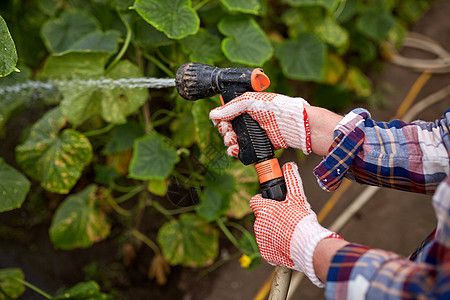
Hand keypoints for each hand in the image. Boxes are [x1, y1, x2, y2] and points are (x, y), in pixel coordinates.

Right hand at [209, 92, 310, 156]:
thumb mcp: (250, 101)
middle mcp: (249, 119)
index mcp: (247, 106)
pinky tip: (234, 150)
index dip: (221, 118)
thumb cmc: (277, 108)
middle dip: (224, 131)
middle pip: (228, 127)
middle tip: (227, 132)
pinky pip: (242, 149)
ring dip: (228, 141)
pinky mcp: (258, 145)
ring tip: (232, 142)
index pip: (228, 112)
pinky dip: (235, 151)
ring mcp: (254, 133)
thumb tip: (213, 114)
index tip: (220, 122)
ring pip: (233, 139)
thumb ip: (231, 107)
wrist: (293, 126)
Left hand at [250, 162, 338, 286]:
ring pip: (265, 231)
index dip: (264, 201)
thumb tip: (289, 165)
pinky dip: (276, 245)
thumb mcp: (298, 197)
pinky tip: (287, 243)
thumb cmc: (302, 221)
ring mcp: (261, 239)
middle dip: (272, 217)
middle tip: (287, 219)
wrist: (308, 246)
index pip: (255, 201)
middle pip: (262, 217)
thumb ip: (291, 180)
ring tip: (289, 232)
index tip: (273, 204)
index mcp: (263, 210)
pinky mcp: (265, 253)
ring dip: (274, 231)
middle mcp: (258, 224)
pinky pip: (269, 246)